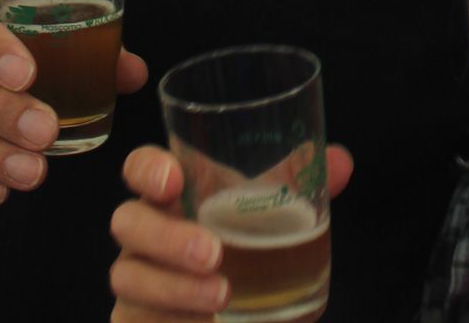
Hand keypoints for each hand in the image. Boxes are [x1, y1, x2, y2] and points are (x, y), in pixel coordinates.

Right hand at [109, 144, 353, 321]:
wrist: (235, 315)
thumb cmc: (243, 249)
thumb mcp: (270, 217)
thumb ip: (299, 186)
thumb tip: (341, 162)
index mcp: (175, 196)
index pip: (142, 168)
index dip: (147, 168)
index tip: (173, 180)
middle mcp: (147, 234)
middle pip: (127, 221)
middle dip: (165, 236)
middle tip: (213, 253)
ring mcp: (137, 279)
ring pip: (127, 276)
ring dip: (173, 287)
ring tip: (221, 295)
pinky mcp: (136, 320)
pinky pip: (135, 319)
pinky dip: (169, 320)